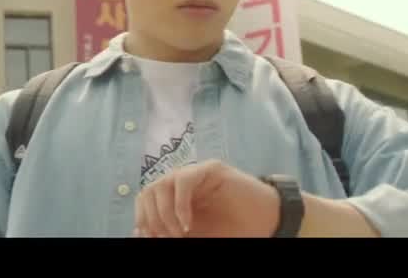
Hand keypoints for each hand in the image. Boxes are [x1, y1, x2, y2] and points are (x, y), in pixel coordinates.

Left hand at [133, 159, 279, 237]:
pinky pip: (182, 180)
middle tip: (168, 237)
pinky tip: (186, 224)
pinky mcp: (210, 169)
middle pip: (148, 191)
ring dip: (164, 213)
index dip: (143, 219)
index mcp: (174, 197)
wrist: (268, 222)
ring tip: (180, 233)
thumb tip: (138, 232)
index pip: (145, 199)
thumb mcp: (197, 235)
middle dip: (152, 218)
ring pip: (161, 184)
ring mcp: (195, 173)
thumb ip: (170, 232)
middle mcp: (181, 182)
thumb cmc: (234, 229)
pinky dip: (179, 204)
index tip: (150, 237)